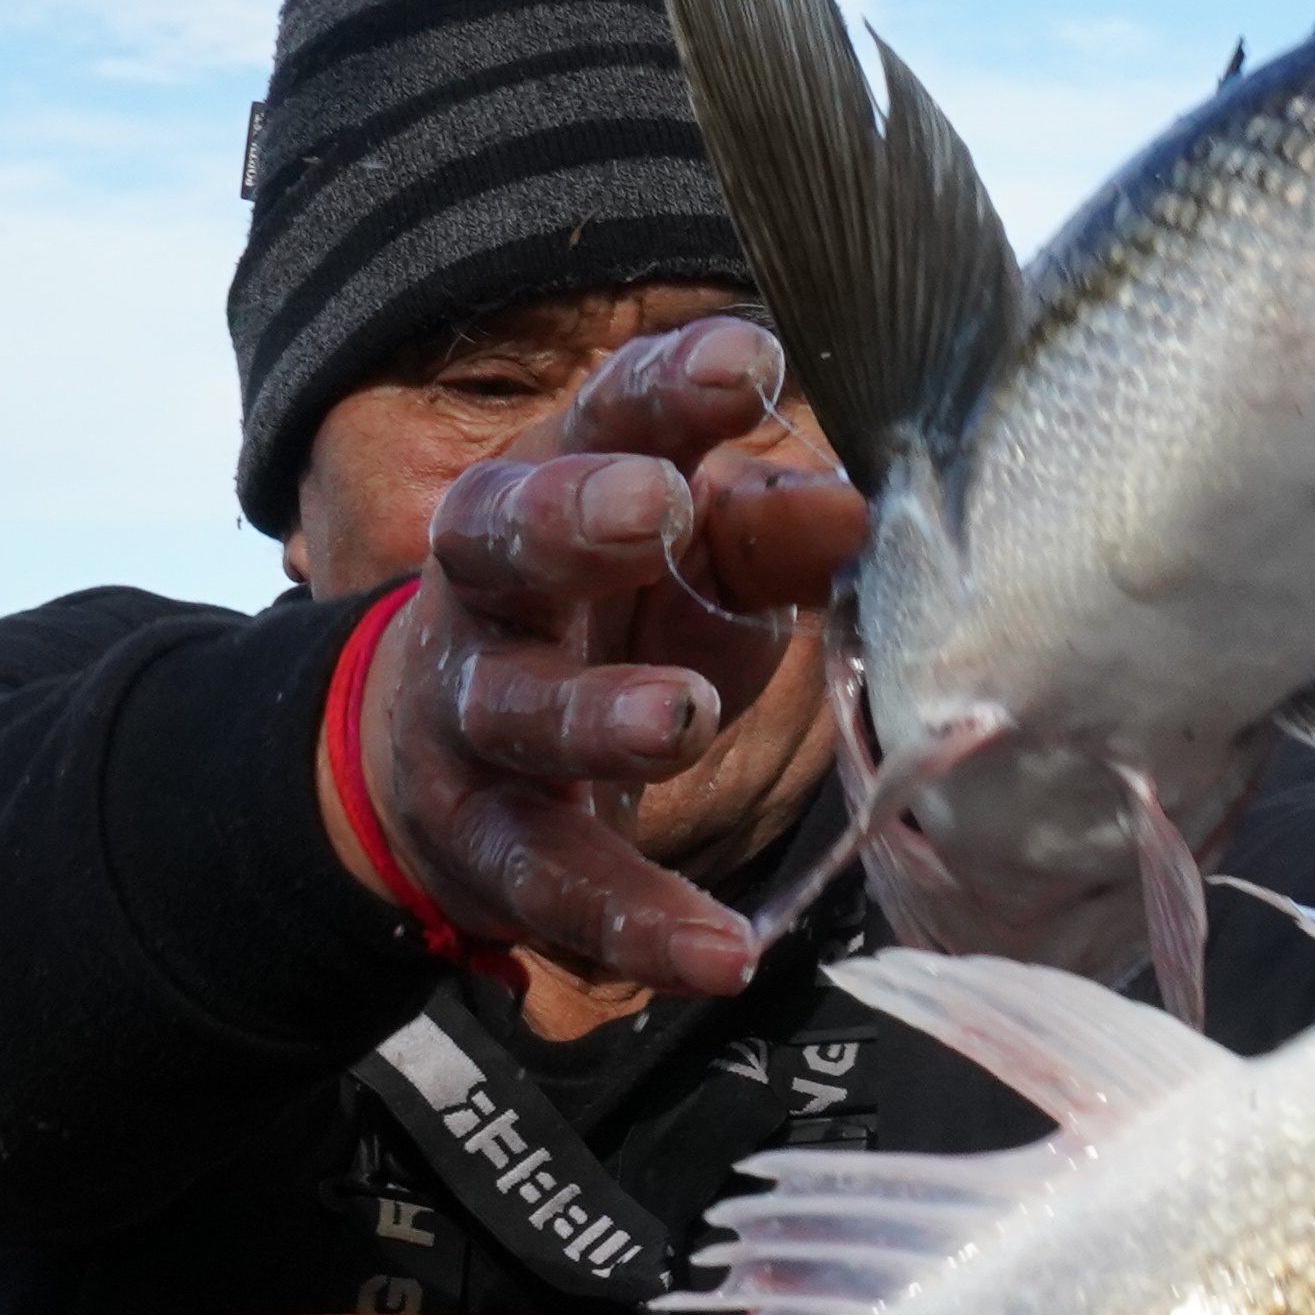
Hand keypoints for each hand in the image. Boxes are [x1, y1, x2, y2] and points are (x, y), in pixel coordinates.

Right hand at [328, 318, 865, 996]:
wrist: (450, 766)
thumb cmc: (611, 632)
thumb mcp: (697, 575)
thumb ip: (770, 538)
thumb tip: (864, 500)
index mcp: (553, 495)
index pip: (603, 418)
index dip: (669, 388)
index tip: (752, 358)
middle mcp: (490, 596)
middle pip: (503, 536)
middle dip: (573, 516)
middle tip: (657, 506)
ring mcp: (472, 722)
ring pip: (516, 710)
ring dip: (596, 713)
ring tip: (681, 716)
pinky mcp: (486, 847)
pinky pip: (555, 883)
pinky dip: (638, 922)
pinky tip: (720, 956)